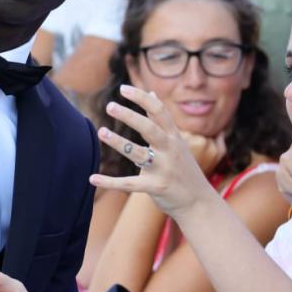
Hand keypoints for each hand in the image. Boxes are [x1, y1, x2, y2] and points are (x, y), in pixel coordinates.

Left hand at [89, 85, 216, 217]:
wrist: (199, 202)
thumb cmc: (184, 168)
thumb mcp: (177, 141)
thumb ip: (161, 119)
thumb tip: (151, 94)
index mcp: (174, 137)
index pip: (159, 111)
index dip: (142, 98)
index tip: (123, 89)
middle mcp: (170, 150)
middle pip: (150, 128)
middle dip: (130, 116)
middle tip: (110, 106)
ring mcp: (163, 169)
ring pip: (139, 153)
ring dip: (119, 142)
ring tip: (101, 132)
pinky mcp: (156, 187)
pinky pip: (130, 184)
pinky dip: (110, 182)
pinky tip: (93, 179)